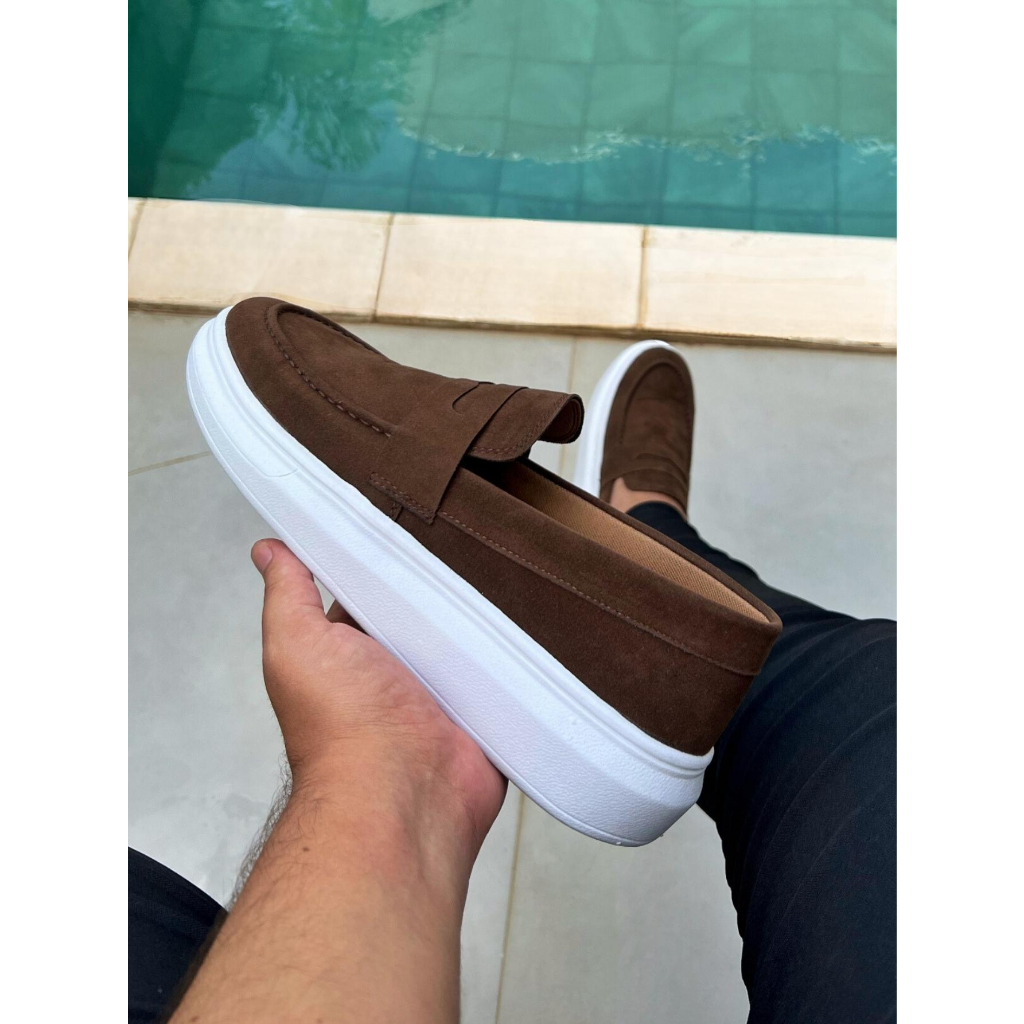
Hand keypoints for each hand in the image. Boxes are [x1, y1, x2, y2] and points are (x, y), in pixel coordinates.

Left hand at [251, 538, 506, 855]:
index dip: (384, 561)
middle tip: (473, 538)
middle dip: (442, 585)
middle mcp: (395, 673)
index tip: (409, 520)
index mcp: (350, 653)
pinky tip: (534, 618)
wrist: (402, 795)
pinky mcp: (483, 712)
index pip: (370, 593)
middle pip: (425, 613)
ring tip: (512, 566)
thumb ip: (287, 595)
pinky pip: (504, 673)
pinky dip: (513, 654)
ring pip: (467, 640)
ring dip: (482, 617)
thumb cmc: (340, 726)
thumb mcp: (297, 644)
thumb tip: (269, 550)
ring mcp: (442, 694)